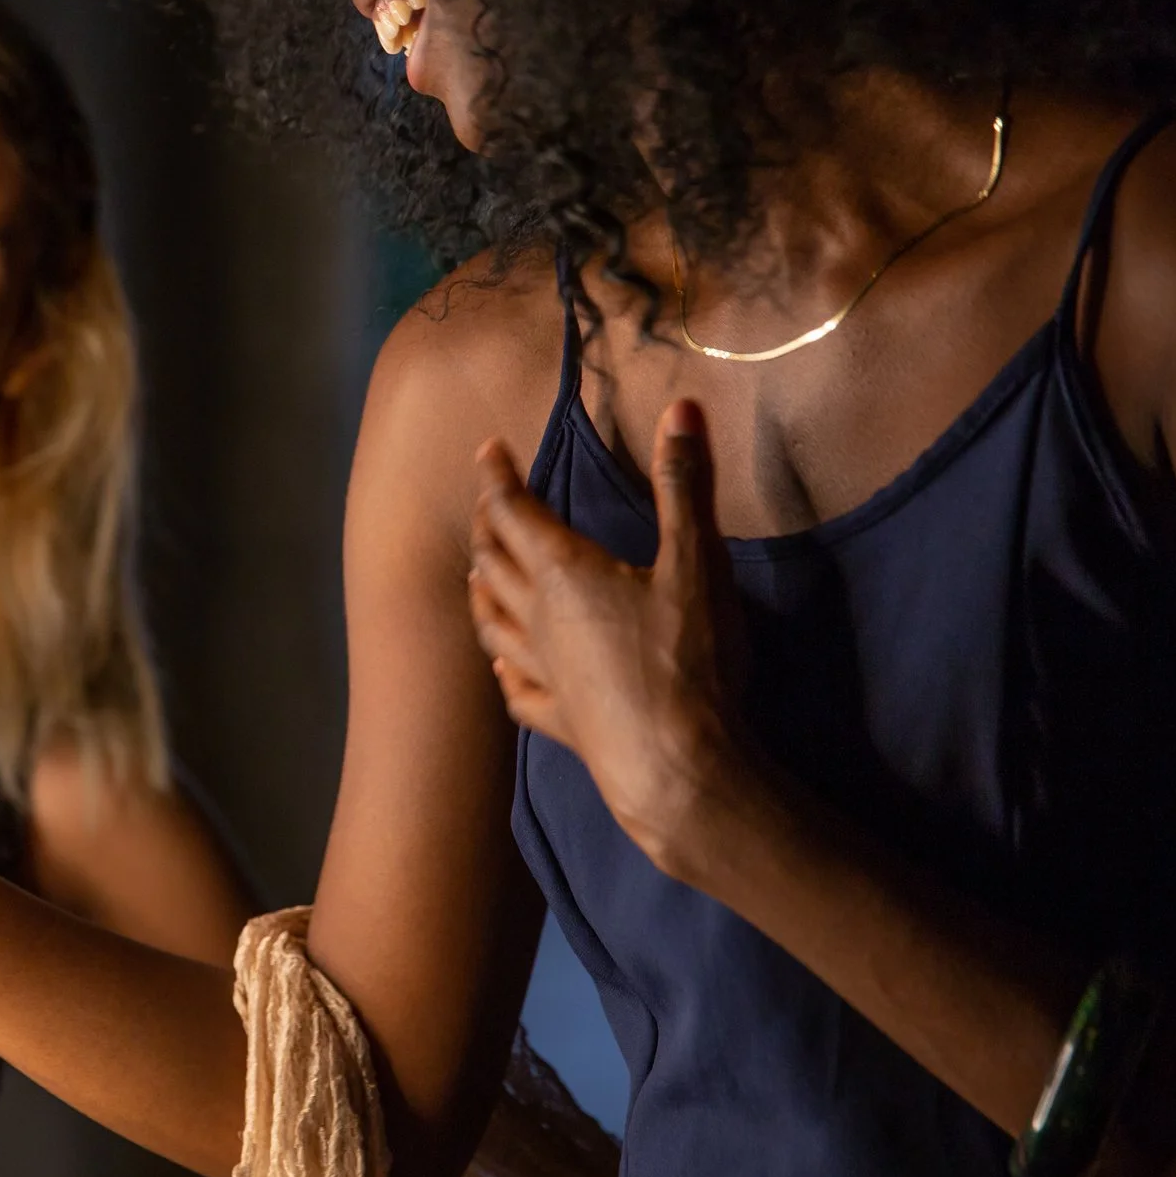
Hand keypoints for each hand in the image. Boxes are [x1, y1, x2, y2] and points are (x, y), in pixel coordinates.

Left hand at [465, 399, 755, 876]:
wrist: (676, 769)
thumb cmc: (688, 660)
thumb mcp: (698, 561)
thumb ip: (685, 485)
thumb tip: (682, 408)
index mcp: (564, 574)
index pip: (514, 512)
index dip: (498, 477)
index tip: (487, 450)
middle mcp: (538, 620)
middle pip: (495, 563)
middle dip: (487, 526)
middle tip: (486, 503)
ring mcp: (542, 674)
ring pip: (494, 622)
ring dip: (483, 590)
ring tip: (477, 574)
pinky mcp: (557, 722)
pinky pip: (516, 688)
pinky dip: (504, 668)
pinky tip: (502, 668)